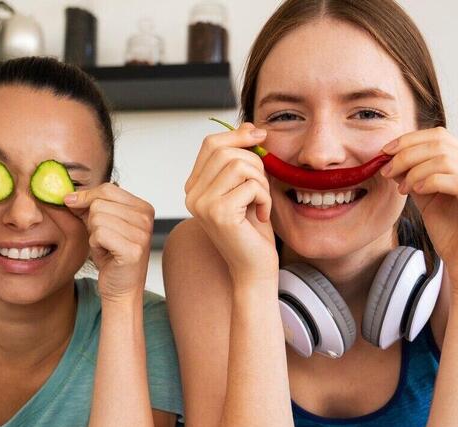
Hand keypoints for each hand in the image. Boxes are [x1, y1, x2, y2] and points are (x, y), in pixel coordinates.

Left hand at [65, 183, 153, 302]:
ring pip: (97, 218)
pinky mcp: (133, 250)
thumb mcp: (101, 224)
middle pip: (100, 203)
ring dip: (94, 235)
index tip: (74, 205)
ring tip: (106, 247)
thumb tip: (69, 195)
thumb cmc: (112, 258)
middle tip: (102, 239)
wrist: (121, 289)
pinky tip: (106, 254)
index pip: (108, 188)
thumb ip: (89, 206)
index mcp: (143, 208)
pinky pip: (99, 234)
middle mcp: (146, 218)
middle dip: (92, 221)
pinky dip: (95, 245)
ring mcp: (142, 234)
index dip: (86, 197)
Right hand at [184, 123, 277, 284]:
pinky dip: (265, 197)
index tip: (261, 136)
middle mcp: (192, 195)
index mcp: (194, 186)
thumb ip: (242, 158)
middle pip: (225, 151)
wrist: (254, 268)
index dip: (237, 135)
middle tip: (262, 187)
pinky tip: (261, 215)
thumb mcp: (246, 186)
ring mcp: (202, 204)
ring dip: (261, 181)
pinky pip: (251, 185)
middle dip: (254, 162)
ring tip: (261, 202)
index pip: (211, 144)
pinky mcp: (219, 213)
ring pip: (239, 165)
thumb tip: (251, 126)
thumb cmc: (253, 230)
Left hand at [379, 128, 457, 295]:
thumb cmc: (450, 234)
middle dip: (407, 154)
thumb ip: (415, 176)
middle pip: (441, 144)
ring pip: (446, 160)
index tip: (384, 153)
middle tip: (387, 170)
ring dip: (415, 170)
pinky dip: (430, 182)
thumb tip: (392, 158)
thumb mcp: (427, 198)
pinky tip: (415, 192)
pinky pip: (456, 181)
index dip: (409, 140)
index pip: (440, 136)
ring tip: (401, 188)